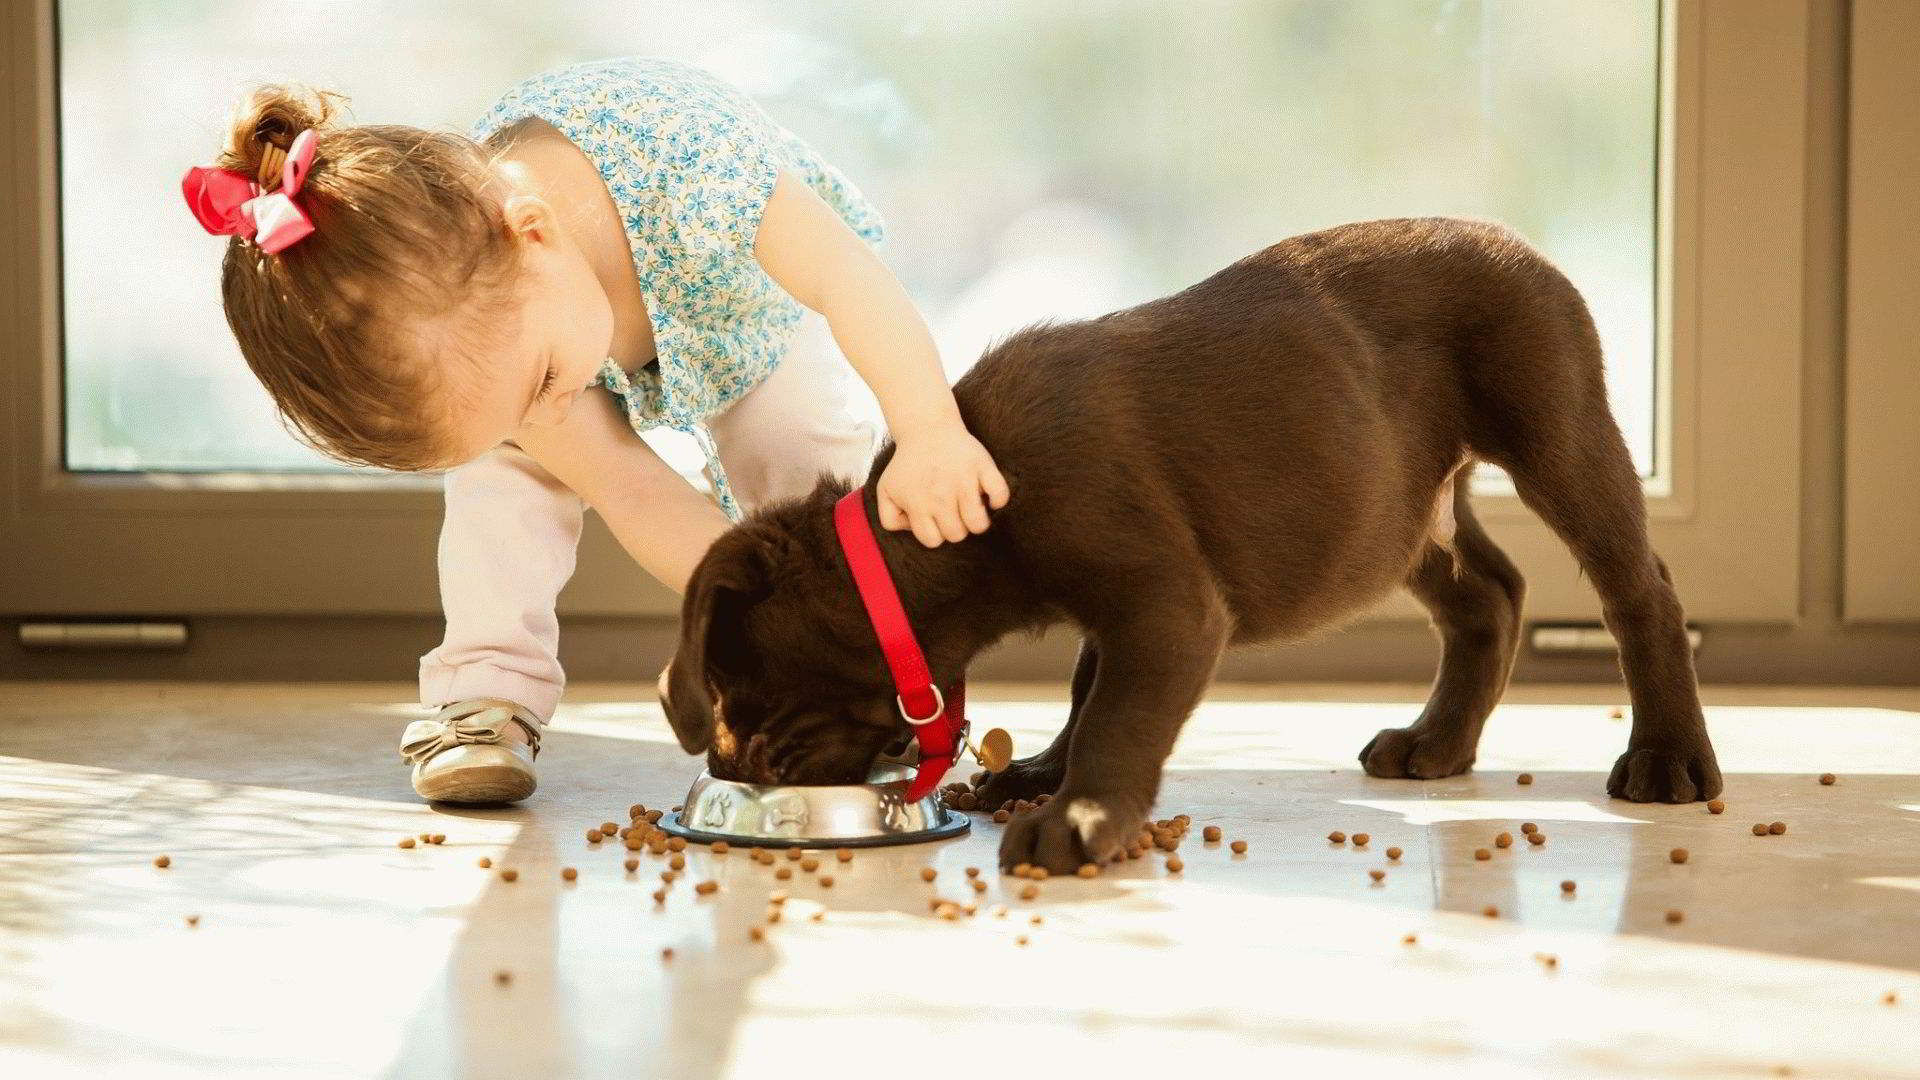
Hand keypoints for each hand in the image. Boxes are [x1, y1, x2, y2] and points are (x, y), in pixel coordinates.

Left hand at [876, 422, 1010, 546]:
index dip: (935, 532)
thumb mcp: (886, 490)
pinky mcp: (982, 467)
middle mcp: (940, 495)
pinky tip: (987, 494)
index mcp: (917, 503)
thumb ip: (889, 518)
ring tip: (970, 506)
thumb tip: (913, 529)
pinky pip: (1000, 494)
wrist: (926, 428)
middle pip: (957, 534)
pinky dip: (998, 499)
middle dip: (956, 527)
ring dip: (977, 520)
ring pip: (978, 524)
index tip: (936, 518)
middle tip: (953, 510)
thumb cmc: (908, 464)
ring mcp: (963, 481)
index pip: (933, 540)